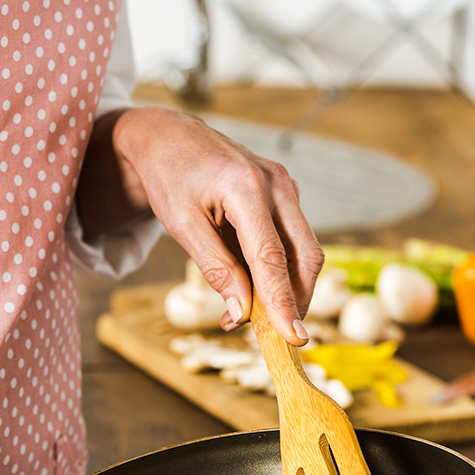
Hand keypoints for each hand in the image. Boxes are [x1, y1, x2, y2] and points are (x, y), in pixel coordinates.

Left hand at [92, 106, 323, 344]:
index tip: (293, 337)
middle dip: (296, 300)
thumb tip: (241, 312)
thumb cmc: (170, 177)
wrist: (169, 137)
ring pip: (304, 250)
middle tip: (276, 334)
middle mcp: (276, 184)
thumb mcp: (182, 226)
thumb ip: (215, 268)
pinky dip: (278, 269)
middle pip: (305, 256)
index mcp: (246, 187)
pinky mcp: (284, 194)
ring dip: (286, 287)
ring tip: (249, 313)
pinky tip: (250, 285)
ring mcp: (285, 186)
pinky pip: (292, 240)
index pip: (272, 257)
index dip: (283, 301)